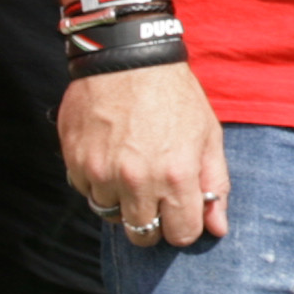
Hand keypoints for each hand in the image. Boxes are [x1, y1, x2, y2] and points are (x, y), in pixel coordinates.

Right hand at [63, 63, 232, 247]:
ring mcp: (101, 173)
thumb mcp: (208, 134)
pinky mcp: (75, 162)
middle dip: (152, 223)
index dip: (183, 226)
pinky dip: (98, 184)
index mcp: (176, 175)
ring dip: (122, 201)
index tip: (181, 212)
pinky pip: (86, 193)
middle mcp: (137, 180)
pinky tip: (110, 157)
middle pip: (142, 235)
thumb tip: (217, 228)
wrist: (128, 58)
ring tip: (131, 170)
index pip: (180, 235)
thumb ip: (215, 184)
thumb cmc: (174, 94)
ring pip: (111, 215)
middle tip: (155, 197)